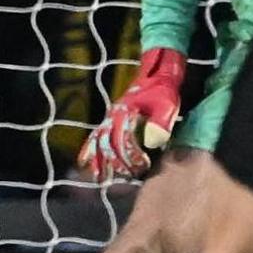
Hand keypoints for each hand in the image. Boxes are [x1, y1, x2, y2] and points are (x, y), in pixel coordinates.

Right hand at [78, 47, 186, 185]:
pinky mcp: (109, 120)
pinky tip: (84, 164)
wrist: (157, 74)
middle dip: (118, 162)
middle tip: (132, 174)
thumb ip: (160, 123)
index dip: (132, 155)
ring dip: (99, 161)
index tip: (144, 164)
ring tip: (102, 178)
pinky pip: (94, 137)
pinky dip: (88, 151)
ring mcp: (109, 117)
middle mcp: (114, 115)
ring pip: (98, 142)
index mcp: (126, 111)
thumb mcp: (167, 105)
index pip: (123, 139)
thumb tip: (153, 143)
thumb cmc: (163, 90)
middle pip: (108, 144)